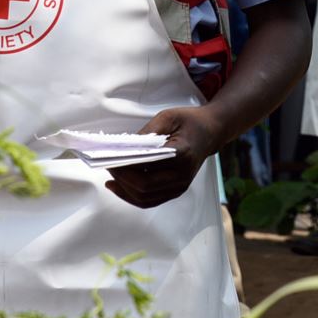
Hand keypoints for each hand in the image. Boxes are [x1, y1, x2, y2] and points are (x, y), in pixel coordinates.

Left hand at [104, 106, 223, 208]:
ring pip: (145, 198)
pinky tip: (118, 186)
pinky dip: (131, 196)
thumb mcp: (168, 117)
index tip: (109, 159)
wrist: (210, 132)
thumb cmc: (189, 122)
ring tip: (110, 177)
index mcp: (182, 155)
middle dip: (121, 178)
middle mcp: (182, 176)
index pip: (147, 169)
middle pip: (144, 187)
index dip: (125, 167)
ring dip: (124, 190)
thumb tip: (124, 147)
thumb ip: (148, 132)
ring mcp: (180, 186)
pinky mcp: (175, 191)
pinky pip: (150, 200)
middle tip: (107, 165)